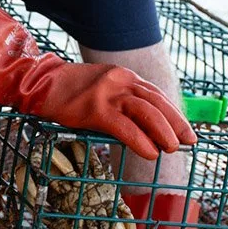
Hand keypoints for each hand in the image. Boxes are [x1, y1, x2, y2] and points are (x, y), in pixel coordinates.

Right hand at [0, 0, 195, 159]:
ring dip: (163, 132)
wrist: (37, 83)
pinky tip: (150, 152)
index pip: (155, 94)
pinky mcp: (95, 108)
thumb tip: (141, 124)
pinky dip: (141, 140)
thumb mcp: (99, 88)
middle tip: (190, 142)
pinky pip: (125, 126)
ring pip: (146, 112)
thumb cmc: (67, 91)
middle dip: (176, 123)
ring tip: (173, 149)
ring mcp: (107, 93)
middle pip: (156, 102)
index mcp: (123, 75)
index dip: (173, 113)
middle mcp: (119, 80)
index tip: (186, 130)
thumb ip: (119, 100)